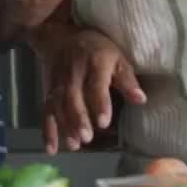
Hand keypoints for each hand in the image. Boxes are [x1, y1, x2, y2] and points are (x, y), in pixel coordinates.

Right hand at [38, 28, 144, 153]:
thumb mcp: (117, 58)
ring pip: (58, 105)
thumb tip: (141, 99)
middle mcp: (73, 72)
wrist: (63, 38)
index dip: (99, 103)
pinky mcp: (48, 91)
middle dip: (79, 118)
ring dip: (64, 126)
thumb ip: (127, 80)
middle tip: (87, 138)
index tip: (104, 122)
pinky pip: (46, 111)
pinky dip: (47, 130)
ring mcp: (58, 82)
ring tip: (74, 145)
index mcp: (94, 62)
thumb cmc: (97, 51)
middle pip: (73, 96)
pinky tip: (52, 149)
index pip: (96, 84)